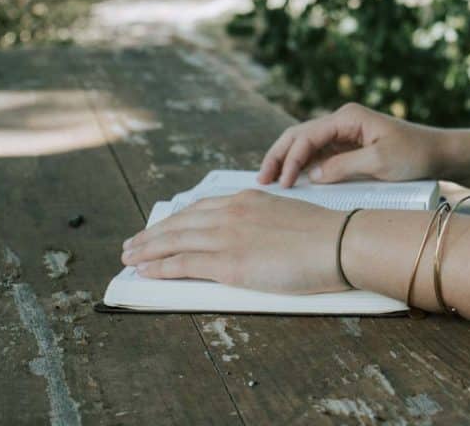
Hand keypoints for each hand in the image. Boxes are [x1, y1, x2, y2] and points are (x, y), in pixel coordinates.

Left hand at [120, 189, 348, 293]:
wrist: (339, 242)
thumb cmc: (324, 234)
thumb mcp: (287, 215)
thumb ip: (263, 221)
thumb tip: (252, 236)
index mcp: (247, 199)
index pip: (200, 209)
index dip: (176, 220)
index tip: (161, 227)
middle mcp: (231, 213)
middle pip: (180, 224)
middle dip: (152, 234)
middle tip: (132, 243)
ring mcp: (228, 237)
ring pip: (175, 241)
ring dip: (147, 250)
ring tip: (130, 257)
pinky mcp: (229, 264)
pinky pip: (184, 264)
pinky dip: (160, 267)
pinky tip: (146, 271)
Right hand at [258, 102, 442, 186]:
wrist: (438, 154)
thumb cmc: (414, 155)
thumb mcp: (380, 163)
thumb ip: (344, 167)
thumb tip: (314, 175)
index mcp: (348, 118)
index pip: (308, 136)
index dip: (291, 160)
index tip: (284, 183)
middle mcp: (342, 121)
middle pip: (299, 135)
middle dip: (278, 156)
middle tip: (262, 179)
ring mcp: (344, 133)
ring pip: (305, 144)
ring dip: (287, 161)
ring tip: (270, 181)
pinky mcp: (348, 147)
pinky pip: (318, 154)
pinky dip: (302, 166)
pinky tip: (292, 180)